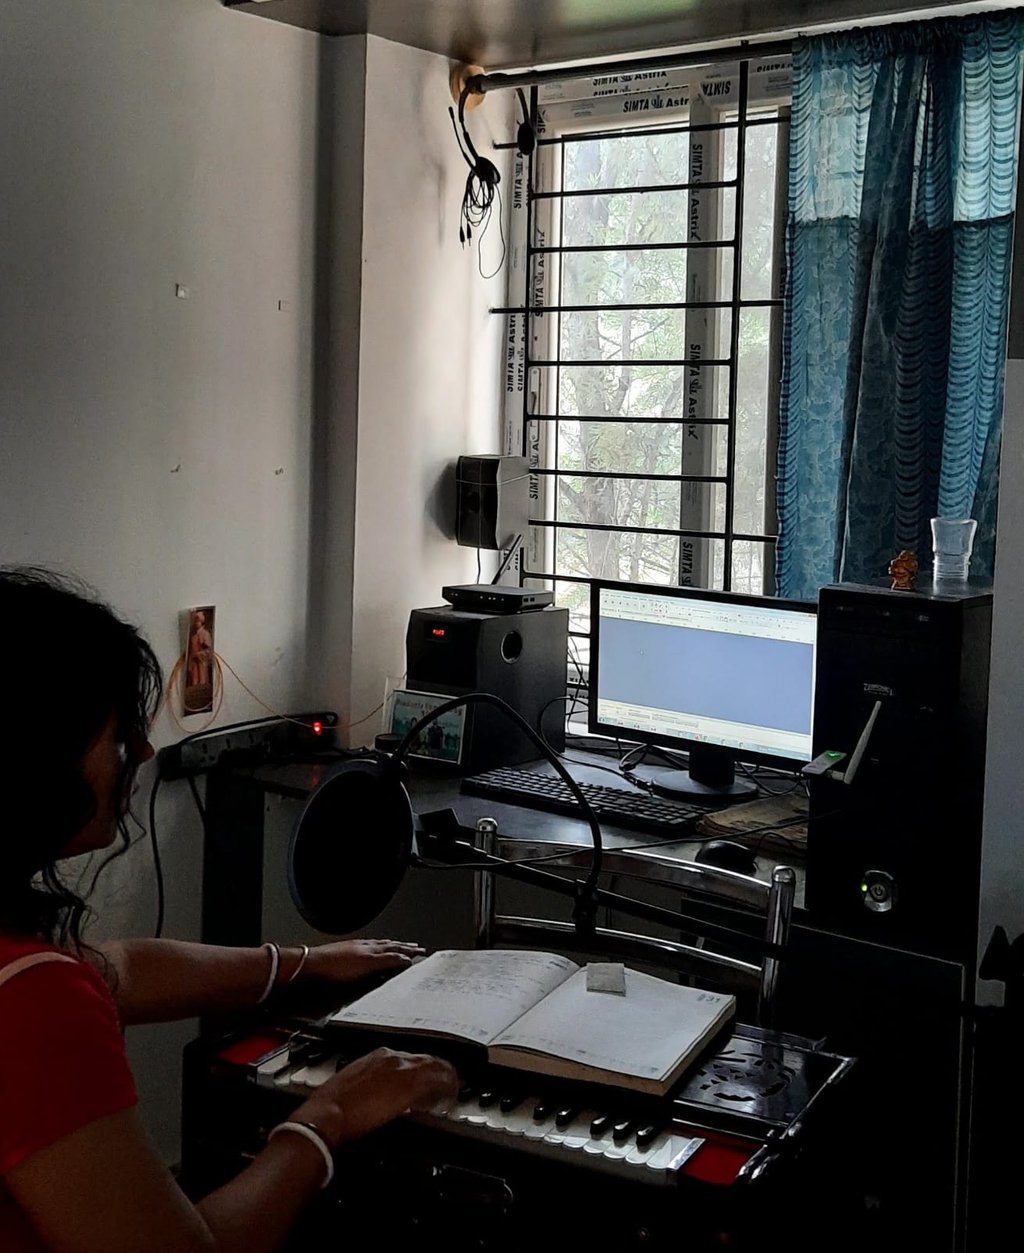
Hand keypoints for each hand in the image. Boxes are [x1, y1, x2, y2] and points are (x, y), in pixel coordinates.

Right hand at [295, 1047, 458, 1146]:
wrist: (327, 1115)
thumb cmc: (331, 1106)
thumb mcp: (351, 1087)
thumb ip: (367, 1085)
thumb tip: (372, 1096)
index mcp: (376, 1056)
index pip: (409, 1058)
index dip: (421, 1071)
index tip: (426, 1083)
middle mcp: (392, 1056)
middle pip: (425, 1059)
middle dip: (436, 1073)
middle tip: (443, 1088)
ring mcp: (401, 1068)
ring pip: (435, 1066)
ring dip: (443, 1080)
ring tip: (449, 1093)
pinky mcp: (409, 1085)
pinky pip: (437, 1080)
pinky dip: (445, 1088)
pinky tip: (447, 1098)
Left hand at [299, 939, 424, 985]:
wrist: (311, 965)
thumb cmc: (335, 966)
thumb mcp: (367, 965)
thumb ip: (387, 961)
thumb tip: (406, 958)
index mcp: (372, 949)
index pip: (396, 949)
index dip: (409, 950)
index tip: (420, 950)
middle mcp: (365, 947)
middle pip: (389, 945)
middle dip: (403, 946)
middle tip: (414, 946)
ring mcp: (355, 949)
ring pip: (379, 946)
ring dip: (391, 947)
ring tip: (398, 946)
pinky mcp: (346, 954)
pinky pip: (368, 949)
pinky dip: (377, 949)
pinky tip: (373, 952)